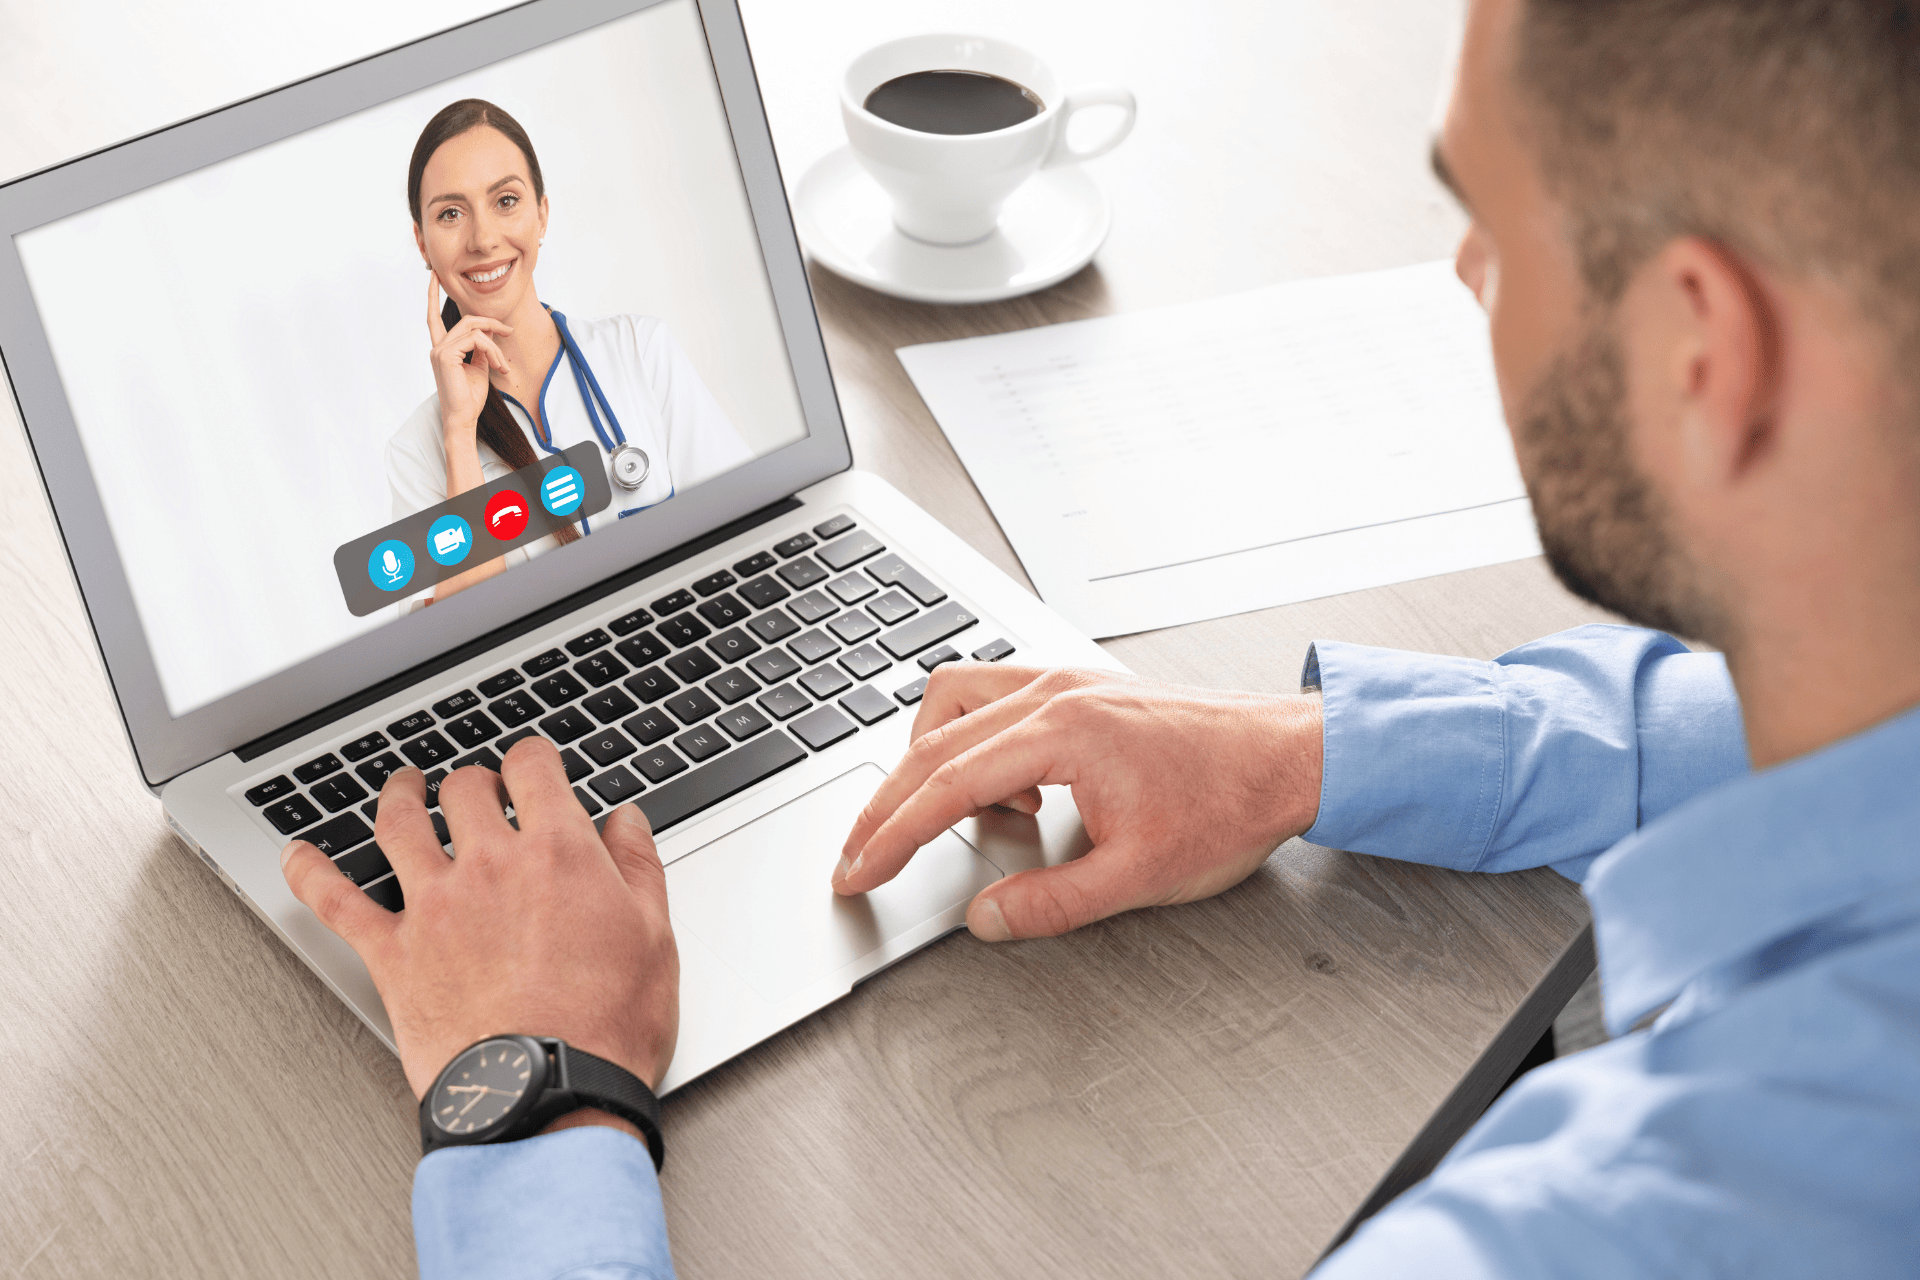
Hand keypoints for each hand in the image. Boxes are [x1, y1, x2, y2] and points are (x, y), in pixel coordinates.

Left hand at [280, 737, 678, 1099]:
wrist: (547, 1095)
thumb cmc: (605, 1027)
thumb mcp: (654, 937)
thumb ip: (637, 867)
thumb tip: (628, 823)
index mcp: (558, 852)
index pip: (532, 769)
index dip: (531, 758)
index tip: (532, 765)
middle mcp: (489, 865)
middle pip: (464, 789)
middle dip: (473, 779)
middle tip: (477, 787)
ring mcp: (434, 907)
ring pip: (398, 824)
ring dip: (397, 796)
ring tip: (401, 787)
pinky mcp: (391, 954)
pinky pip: (335, 901)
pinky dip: (309, 871)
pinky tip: (297, 854)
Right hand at [427, 273, 511, 437]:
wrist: (463, 418)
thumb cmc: (470, 398)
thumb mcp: (479, 367)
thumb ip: (482, 348)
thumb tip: (490, 331)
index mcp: (442, 349)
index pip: (433, 317)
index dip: (433, 296)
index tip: (434, 277)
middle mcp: (438, 347)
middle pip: (467, 320)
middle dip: (491, 323)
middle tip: (509, 332)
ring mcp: (439, 350)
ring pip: (475, 330)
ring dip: (495, 346)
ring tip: (502, 366)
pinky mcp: (446, 355)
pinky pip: (476, 340)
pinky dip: (492, 351)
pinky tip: (497, 367)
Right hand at [837, 665, 1323, 940]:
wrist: (1290, 757)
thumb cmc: (1230, 803)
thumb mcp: (1140, 876)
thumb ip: (1052, 903)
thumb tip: (986, 920)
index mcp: (1062, 732)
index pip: (945, 784)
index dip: (890, 835)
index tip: (857, 870)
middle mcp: (1054, 691)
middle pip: (932, 740)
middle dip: (885, 803)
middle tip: (858, 854)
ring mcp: (1066, 679)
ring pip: (954, 699)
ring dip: (932, 759)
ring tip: (957, 820)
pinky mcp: (1080, 684)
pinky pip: (995, 697)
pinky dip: (978, 742)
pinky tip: (1017, 791)